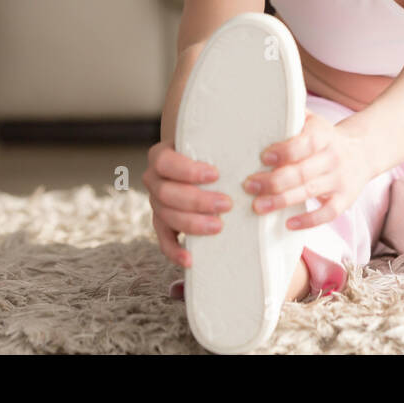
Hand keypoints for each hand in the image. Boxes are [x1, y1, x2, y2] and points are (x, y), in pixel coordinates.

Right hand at [143, 141, 233, 267]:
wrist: (200, 163)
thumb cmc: (209, 152)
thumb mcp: (212, 143)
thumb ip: (220, 144)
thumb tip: (248, 144)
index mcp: (161, 156)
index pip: (165, 162)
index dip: (187, 170)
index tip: (215, 174)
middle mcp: (154, 179)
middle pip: (166, 193)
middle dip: (197, 200)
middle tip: (226, 204)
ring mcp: (156, 203)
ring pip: (166, 216)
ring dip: (192, 224)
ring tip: (218, 227)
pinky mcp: (162, 223)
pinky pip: (164, 240)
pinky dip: (175, 251)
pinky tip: (190, 259)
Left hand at [241, 110, 373, 229]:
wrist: (363, 151)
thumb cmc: (325, 138)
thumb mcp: (313, 121)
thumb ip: (291, 117)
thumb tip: (258, 111)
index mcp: (324, 135)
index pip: (305, 143)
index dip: (284, 151)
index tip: (263, 158)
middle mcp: (333, 157)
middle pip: (302, 171)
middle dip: (273, 181)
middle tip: (249, 186)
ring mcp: (340, 179)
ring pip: (310, 192)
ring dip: (281, 200)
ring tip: (258, 206)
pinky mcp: (345, 199)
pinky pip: (328, 213)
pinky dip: (309, 220)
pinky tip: (288, 223)